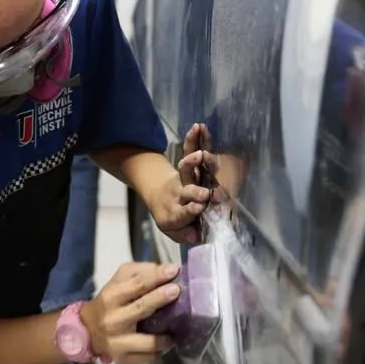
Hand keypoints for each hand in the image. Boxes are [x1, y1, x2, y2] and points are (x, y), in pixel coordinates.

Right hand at [80, 263, 180, 363]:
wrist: (88, 330)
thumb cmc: (109, 302)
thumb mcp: (118, 281)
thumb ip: (139, 273)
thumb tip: (164, 270)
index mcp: (111, 297)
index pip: (136, 284)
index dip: (156, 276)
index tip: (173, 270)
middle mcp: (113, 320)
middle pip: (142, 308)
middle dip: (161, 298)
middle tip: (177, 291)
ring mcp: (117, 343)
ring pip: (148, 342)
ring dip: (166, 337)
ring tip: (176, 331)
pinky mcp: (122, 359)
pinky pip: (147, 357)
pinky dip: (159, 351)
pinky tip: (164, 344)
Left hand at [155, 124, 215, 243]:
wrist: (160, 198)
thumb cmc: (175, 219)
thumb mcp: (176, 232)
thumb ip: (185, 234)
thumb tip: (194, 237)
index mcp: (176, 214)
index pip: (182, 214)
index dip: (189, 211)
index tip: (199, 208)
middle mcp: (179, 195)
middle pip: (187, 191)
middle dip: (195, 192)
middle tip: (204, 193)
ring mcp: (183, 179)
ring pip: (188, 169)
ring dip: (194, 162)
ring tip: (200, 155)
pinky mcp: (187, 166)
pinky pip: (190, 151)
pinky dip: (194, 140)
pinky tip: (198, 127)